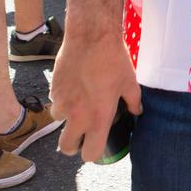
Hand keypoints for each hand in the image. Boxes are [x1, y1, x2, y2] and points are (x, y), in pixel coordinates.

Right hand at [52, 29, 142, 162]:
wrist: (91, 36)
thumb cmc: (113, 59)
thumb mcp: (130, 82)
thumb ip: (134, 102)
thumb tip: (137, 111)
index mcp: (99, 118)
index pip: (90, 153)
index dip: (94, 153)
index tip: (98, 144)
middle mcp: (77, 115)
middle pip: (67, 148)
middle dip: (74, 144)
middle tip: (83, 132)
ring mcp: (62, 103)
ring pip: (59, 123)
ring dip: (67, 118)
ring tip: (80, 102)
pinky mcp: (53, 90)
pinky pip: (55, 102)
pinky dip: (63, 99)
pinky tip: (74, 85)